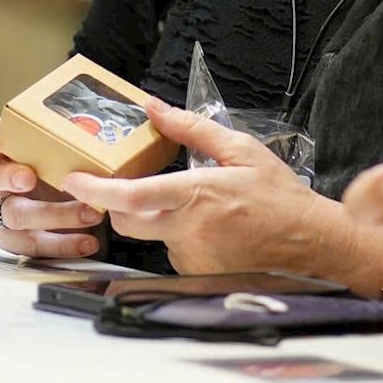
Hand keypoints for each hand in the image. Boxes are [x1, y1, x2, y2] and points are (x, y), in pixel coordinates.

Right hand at [0, 116, 105, 258]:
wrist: (72, 205)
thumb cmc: (66, 168)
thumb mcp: (68, 150)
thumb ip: (74, 138)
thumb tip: (111, 125)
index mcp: (6, 148)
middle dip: (7, 175)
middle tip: (29, 178)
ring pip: (13, 214)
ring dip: (54, 215)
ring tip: (90, 214)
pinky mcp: (11, 238)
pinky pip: (30, 244)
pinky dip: (62, 244)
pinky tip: (88, 242)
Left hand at [61, 99, 346, 278]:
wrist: (310, 243)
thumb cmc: (278, 195)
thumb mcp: (240, 150)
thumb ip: (192, 129)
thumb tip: (154, 107)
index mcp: (196, 195)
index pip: (132, 197)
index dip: (96, 191)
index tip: (72, 180)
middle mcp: (188, 231)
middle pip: (127, 221)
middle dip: (119, 204)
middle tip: (130, 185)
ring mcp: (191, 258)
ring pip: (152, 236)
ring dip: (160, 220)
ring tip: (202, 209)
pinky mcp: (196, 275)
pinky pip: (172, 252)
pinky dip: (180, 237)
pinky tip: (211, 229)